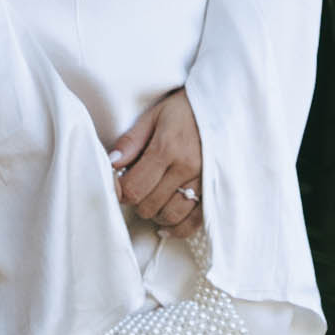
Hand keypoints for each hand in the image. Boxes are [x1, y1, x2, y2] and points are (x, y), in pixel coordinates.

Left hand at [105, 82, 205, 240]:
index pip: (133, 188)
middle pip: (148, 205)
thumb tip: (111, 164)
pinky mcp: (215, 192)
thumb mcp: (154, 116)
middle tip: (138, 187)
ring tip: (153, 198)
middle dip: (137, 201)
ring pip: (169, 216)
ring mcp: (203, 182)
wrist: (223, 107)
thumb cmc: (184, 110)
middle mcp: (186, 167)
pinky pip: (193, 222)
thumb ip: (131, 141)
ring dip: (155, 213)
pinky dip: (177, 228)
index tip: (119, 183)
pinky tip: (166, 221)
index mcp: (167, 147)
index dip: (119, 191)